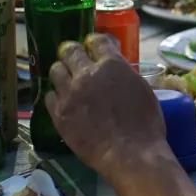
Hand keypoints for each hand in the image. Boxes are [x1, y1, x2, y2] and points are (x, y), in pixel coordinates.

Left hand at [46, 34, 166, 182]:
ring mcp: (69, 93)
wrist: (130, 154)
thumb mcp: (142, 90)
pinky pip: (49, 96)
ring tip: (67, 80)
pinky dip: (56, 97)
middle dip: (73, 52)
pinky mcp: (59, 113)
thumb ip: (125, 74)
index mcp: (111, 65)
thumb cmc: (145, 125)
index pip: (96, 40)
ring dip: (62, 72)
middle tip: (75, 60)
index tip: (94, 48)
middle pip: (70, 50)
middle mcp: (86, 74)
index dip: (94, 43)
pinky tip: (63, 102)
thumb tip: (116, 70)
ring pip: (55, 70)